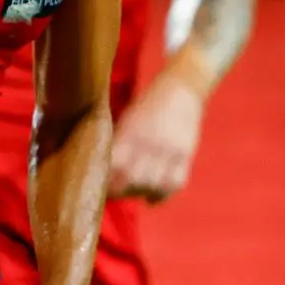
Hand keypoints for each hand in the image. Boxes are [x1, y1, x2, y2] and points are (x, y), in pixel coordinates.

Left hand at [109, 72, 203, 200]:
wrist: (181, 89)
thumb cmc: (146, 105)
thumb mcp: (126, 120)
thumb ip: (116, 143)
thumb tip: (99, 168)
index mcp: (130, 132)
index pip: (114, 166)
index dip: (105, 181)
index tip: (98, 186)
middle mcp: (150, 142)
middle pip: (133, 179)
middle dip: (121, 190)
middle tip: (115, 191)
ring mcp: (170, 150)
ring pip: (154, 185)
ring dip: (141, 192)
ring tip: (133, 190)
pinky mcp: (186, 155)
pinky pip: (175, 184)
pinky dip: (161, 194)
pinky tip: (151, 195)